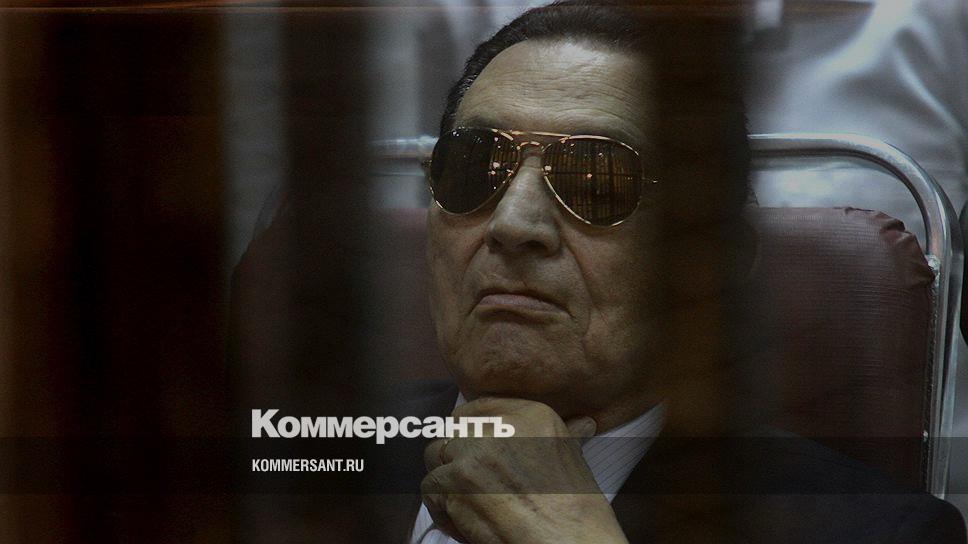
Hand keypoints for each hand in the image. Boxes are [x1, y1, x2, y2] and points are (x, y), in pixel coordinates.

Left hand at [420, 397, 629, 543]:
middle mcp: (498, 426)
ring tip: (468, 501)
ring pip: (435, 456)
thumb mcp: (572, 456)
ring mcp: (472, 452)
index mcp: (529, 413)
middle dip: (457, 456)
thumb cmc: (575, 508)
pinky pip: (430, 488)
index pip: (478, 407)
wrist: (568, 541)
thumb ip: (559, 434)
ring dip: (446, 479)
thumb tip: (583, 423)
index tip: (474, 448)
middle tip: (473, 482)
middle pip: (453, 431)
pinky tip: (465, 521)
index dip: (470, 429)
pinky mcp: (453, 481)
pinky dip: (442, 509)